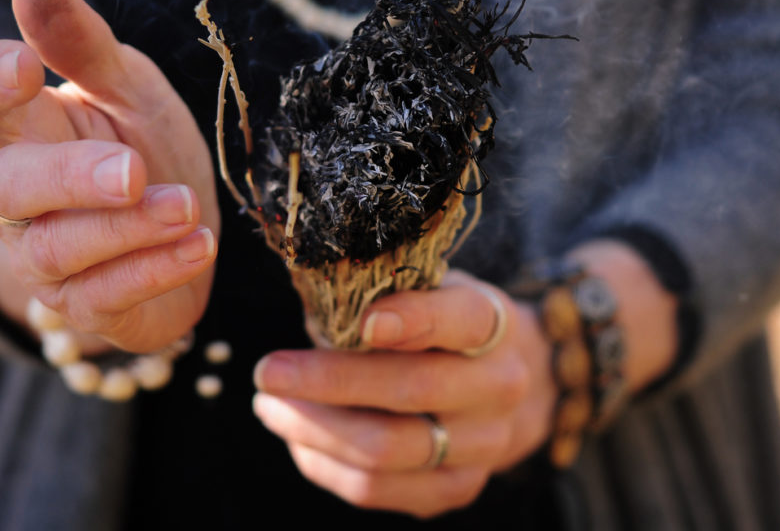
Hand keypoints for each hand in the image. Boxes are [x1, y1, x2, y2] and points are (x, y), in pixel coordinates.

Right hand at [0, 0, 219, 352]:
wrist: (183, 237)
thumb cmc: (146, 150)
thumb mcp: (128, 89)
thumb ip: (83, 44)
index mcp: (25, 129)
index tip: (22, 64)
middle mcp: (19, 199)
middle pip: (10, 187)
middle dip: (70, 178)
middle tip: (131, 168)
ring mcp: (47, 259)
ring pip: (59, 249)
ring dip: (127, 229)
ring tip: (186, 207)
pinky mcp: (87, 308)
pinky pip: (105, 297)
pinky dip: (154, 271)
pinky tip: (198, 246)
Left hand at [251, 270, 554, 517]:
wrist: (511, 385)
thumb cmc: (448, 327)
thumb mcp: (433, 290)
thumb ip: (386, 292)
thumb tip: (315, 298)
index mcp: (494, 325)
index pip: (462, 320)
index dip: (414, 320)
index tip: (363, 321)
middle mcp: (498, 388)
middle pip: (411, 390)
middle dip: (329, 382)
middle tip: (269, 372)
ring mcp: (483, 445)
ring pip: (386, 450)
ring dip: (314, 430)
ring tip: (271, 407)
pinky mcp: (456, 488)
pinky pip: (376, 490)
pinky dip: (325, 465)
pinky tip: (299, 438)